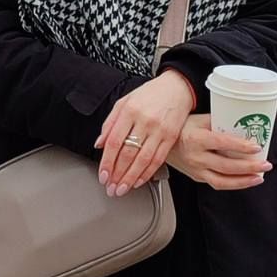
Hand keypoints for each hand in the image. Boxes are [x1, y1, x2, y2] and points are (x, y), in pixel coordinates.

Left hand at [95, 70, 193, 195]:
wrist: (177, 87)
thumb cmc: (150, 94)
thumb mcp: (124, 101)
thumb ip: (110, 123)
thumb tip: (99, 144)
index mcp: (129, 111)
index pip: (114, 142)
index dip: (107, 162)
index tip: (103, 175)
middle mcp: (144, 121)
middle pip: (128, 153)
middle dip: (117, 174)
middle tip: (111, 187)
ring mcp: (159, 130)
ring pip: (143, 160)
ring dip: (131, 178)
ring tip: (122, 188)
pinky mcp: (171, 137)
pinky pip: (158, 159)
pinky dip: (148, 173)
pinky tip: (139, 181)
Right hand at [166, 115, 272, 190]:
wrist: (161, 142)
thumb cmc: (181, 128)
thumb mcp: (198, 119)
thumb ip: (219, 121)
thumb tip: (241, 122)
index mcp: (196, 139)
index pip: (222, 144)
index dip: (240, 147)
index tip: (256, 146)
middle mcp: (195, 157)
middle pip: (226, 166)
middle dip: (249, 167)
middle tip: (265, 164)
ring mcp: (196, 170)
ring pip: (223, 181)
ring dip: (244, 181)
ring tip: (259, 177)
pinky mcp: (197, 177)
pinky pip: (217, 184)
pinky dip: (233, 184)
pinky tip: (245, 180)